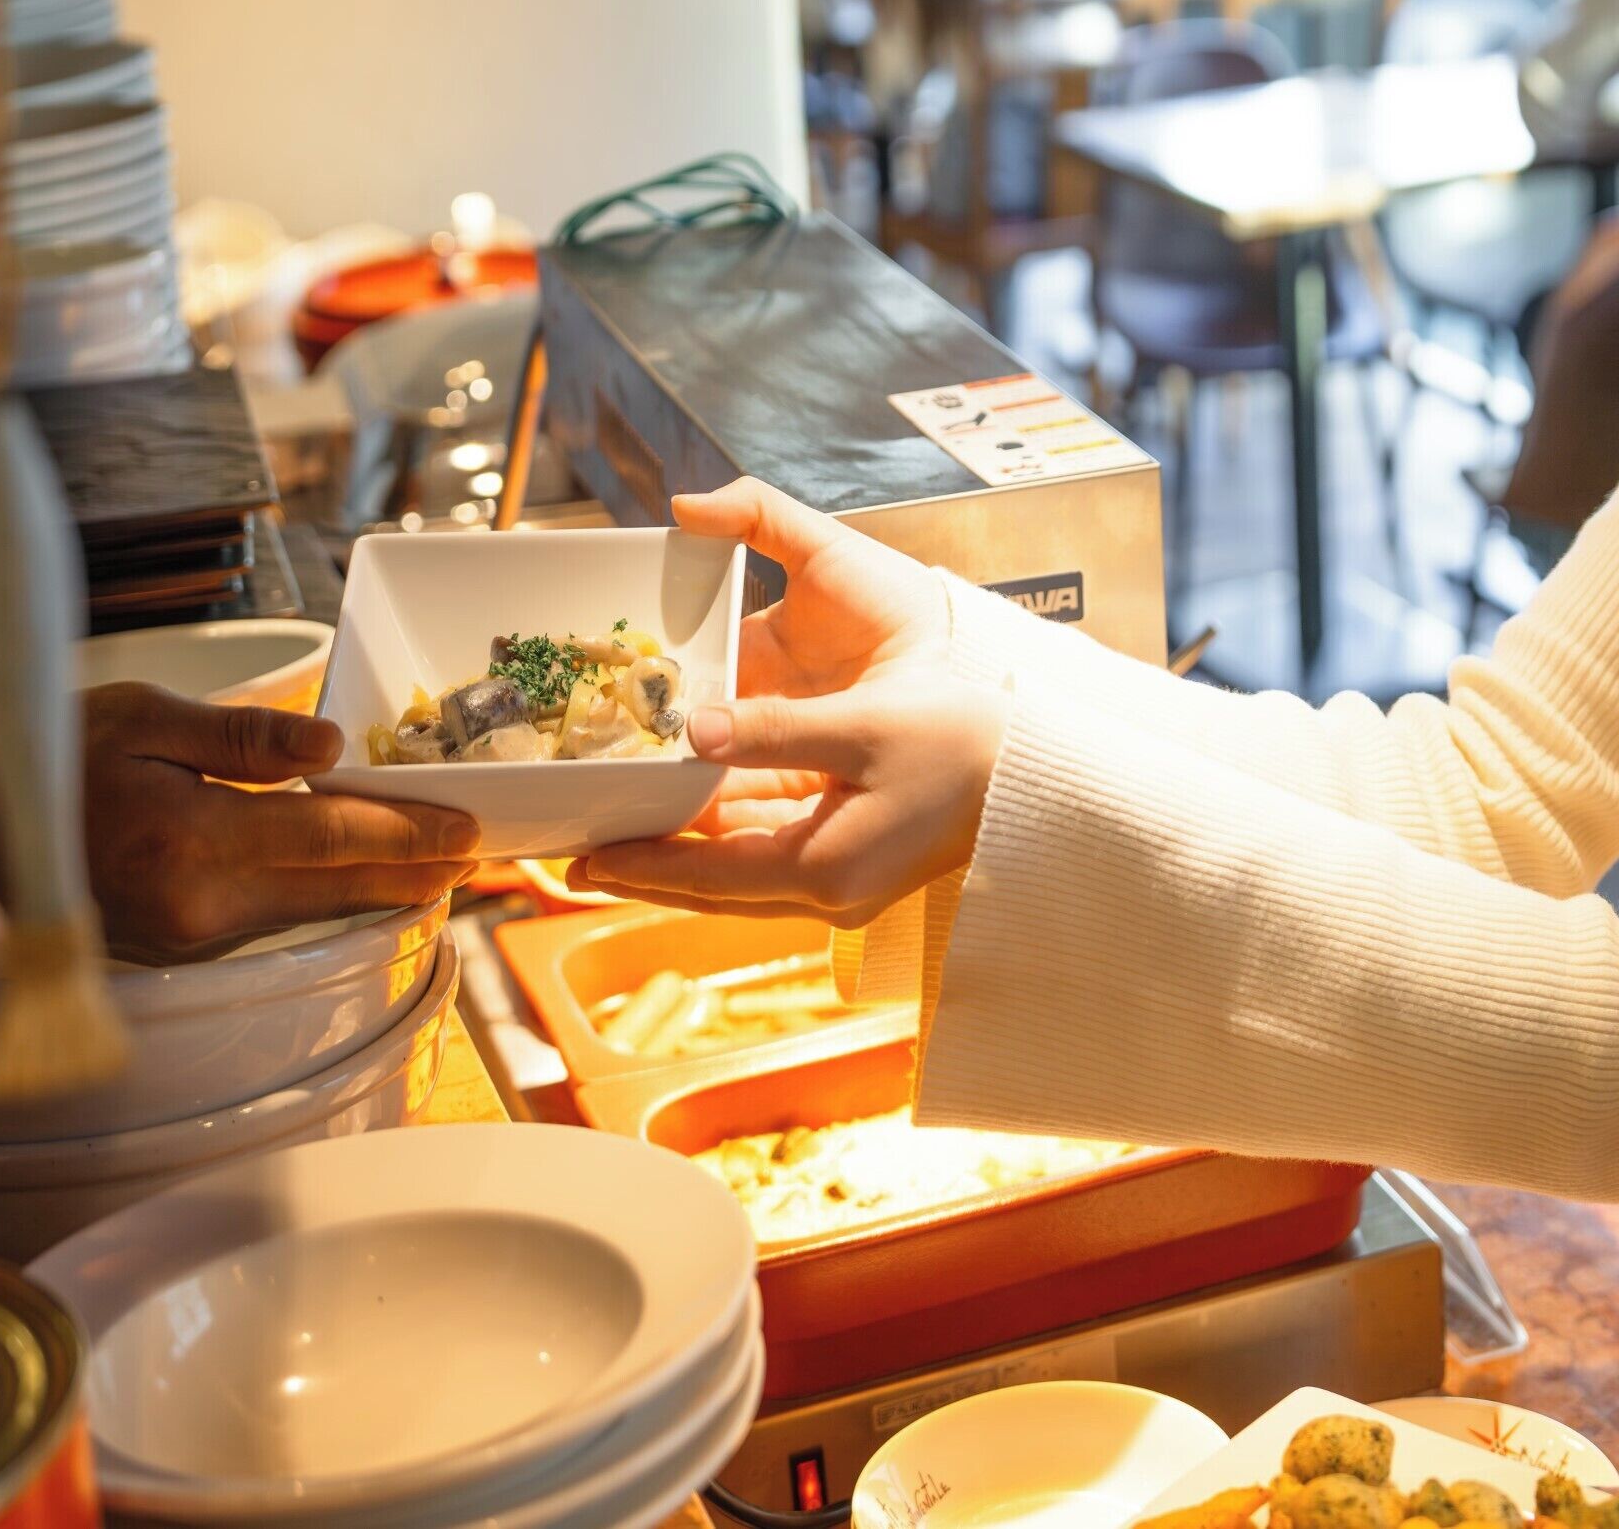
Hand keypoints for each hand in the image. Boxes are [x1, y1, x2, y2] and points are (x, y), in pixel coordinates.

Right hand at [69, 683, 479, 962]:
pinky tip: (353, 873)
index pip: (330, 838)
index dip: (408, 834)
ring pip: (308, 908)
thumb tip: (331, 744)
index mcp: (190, 840)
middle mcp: (196, 904)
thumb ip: (243, 736)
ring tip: (436, 858)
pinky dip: (320, 894)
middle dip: (412, 869)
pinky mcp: (176, 947)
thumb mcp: (144, 718)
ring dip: (372, 884)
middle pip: (334, 887)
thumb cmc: (55, 754)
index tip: (469, 830)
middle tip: (478, 852)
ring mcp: (184, 936)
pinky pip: (270, 917)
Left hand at [570, 480, 1007, 926]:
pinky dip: (729, 835)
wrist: (1042, 781)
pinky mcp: (858, 860)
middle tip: (578, 853)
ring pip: (738, 873)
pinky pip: (772, 854)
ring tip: (627, 825)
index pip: (704, 877)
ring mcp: (844, 880)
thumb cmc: (966, 748)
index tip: (576, 862)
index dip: (637, 868)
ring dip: (684, 852)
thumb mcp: (863, 727)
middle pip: (711, 888)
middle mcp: (827, 890)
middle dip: (647, 868)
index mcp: (823, 868)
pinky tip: (700, 805)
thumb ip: (773, 728)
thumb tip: (694, 731)